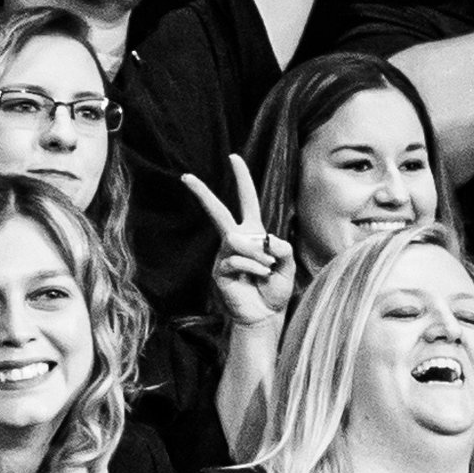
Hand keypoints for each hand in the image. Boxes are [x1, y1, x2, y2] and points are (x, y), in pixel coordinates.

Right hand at [184, 156, 295, 327]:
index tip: (233, 157)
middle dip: (203, 194)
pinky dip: (255, 267)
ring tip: (267, 268)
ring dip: (258, 254)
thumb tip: (263, 240)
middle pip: (218, 212)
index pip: (247, 200)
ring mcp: (225, 255)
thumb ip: (282, 247)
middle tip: (186, 177)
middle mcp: (235, 240)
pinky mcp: (219, 271)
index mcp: (253, 233)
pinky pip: (237, 259)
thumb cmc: (275, 288)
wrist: (266, 315)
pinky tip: (260, 277)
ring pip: (237, 240)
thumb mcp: (287, 263)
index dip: (242, 179)